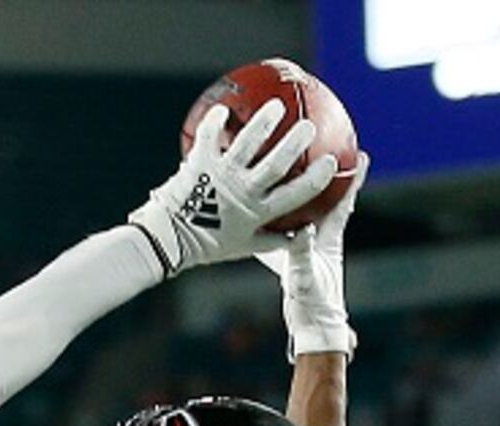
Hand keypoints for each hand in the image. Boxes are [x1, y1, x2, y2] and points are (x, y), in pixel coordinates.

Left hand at [126, 99, 342, 277]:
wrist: (168, 240)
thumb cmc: (207, 245)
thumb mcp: (243, 247)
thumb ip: (272, 240)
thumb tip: (299, 236)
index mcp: (257, 212)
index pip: (295, 195)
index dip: (316, 179)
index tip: (331, 163)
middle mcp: (243, 192)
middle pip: (276, 163)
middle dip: (295, 143)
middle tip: (309, 126)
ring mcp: (222, 176)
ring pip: (247, 144)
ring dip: (263, 122)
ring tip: (276, 105)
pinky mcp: (200, 164)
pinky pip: (210, 136)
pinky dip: (215, 121)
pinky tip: (224, 107)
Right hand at [260, 145, 364, 356]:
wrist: (311, 325)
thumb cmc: (315, 304)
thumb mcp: (307, 278)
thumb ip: (303, 255)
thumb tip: (302, 232)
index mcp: (329, 238)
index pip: (344, 202)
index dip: (354, 179)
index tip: (362, 155)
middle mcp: (320, 236)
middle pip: (326, 198)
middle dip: (329, 174)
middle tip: (329, 150)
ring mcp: (307, 244)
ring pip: (304, 209)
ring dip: (301, 190)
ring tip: (294, 167)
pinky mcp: (293, 253)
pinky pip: (284, 226)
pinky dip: (278, 213)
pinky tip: (264, 203)